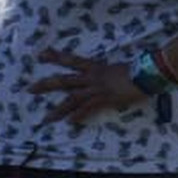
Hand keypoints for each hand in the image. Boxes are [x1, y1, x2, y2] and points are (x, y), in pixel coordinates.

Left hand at [30, 48, 152, 124]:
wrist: (148, 74)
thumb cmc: (139, 69)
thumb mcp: (120, 68)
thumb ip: (112, 73)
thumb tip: (112, 77)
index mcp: (96, 67)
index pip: (71, 60)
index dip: (55, 57)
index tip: (40, 55)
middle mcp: (92, 77)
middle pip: (64, 80)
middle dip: (46, 85)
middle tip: (29, 89)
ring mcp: (97, 89)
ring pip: (72, 99)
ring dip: (58, 110)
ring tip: (46, 118)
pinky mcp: (104, 100)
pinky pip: (88, 109)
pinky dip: (79, 116)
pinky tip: (70, 122)